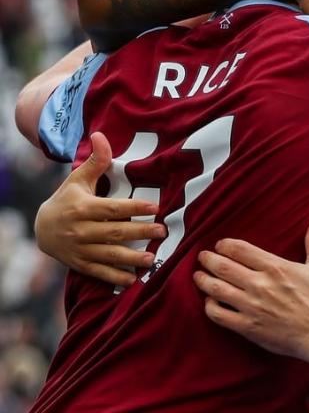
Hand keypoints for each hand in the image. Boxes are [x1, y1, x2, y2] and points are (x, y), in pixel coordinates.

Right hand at [35, 132, 163, 285]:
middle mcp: (80, 230)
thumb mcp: (77, 179)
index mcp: (82, 208)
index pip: (111, 208)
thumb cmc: (66, 200)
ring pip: (108, 255)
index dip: (133, 207)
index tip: (155, 207)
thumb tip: (101, 135)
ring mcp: (79, 249)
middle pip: (114, 232)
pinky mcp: (79, 264)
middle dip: (139, 232)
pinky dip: (115, 277)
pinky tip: (134, 279)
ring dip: (130, 258)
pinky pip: (99, 272)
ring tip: (151, 259)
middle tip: (162, 232)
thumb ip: (95, 161)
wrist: (40, 228)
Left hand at [195, 212, 308, 362]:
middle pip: (223, 267)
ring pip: (216, 289)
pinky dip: (209, 306)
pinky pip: (219, 315)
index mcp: (275, 267)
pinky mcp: (247, 326)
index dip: (224, 245)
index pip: (239, 249)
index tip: (221, 245)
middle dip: (208, 259)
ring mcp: (251, 306)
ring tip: (198, 276)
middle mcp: (260, 285)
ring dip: (203, 280)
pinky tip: (210, 301)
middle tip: (203, 257)